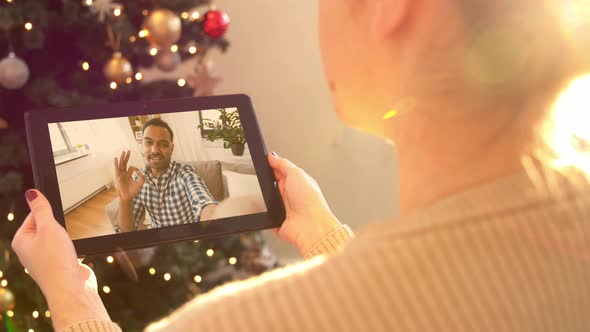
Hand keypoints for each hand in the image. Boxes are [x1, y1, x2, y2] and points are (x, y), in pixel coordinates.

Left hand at [12, 190, 110, 329]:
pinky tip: (74, 254)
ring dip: (67, 239)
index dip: (48, 214)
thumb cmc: (56, 260)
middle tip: (62, 235)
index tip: (56, 220)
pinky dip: (73, 250)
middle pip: (47, 227)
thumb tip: (31, 193)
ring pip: (58, 239)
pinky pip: (66, 251)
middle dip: (59, 227)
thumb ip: (41, 209)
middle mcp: (30, 251)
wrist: (71, 288)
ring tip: (68, 247)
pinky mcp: (59, 266)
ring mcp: (45, 260)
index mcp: (21, 241)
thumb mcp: (48, 228)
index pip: (33, 216)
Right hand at [114, 150, 144, 200]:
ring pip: (121, 164)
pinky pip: (117, 169)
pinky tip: (116, 158)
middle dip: (127, 157)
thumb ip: (142, 177)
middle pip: (125, 163)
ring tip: (123, 152)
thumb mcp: (140, 183)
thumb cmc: (133, 191)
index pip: (131, 167)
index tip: (139, 173)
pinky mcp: (118, 177)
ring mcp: (120, 175)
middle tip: (128, 150)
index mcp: (128, 174)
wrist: (128, 197)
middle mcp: (124, 173)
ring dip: (122, 158)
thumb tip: (141, 171)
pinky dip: (116, 163)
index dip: (136, 169)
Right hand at [268, 153, 341, 255]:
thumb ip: (283, 164)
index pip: (279, 170)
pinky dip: (262, 213)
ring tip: (266, 197)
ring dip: (264, 198)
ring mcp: (283, 208)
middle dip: (265, 182)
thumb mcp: (297, 174)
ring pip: (266, 199)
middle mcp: (290, 194)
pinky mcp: (277, 220)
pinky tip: (264, 211)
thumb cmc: (310, 201)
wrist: (311, 227)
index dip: (270, 166)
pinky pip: (264, 215)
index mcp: (296, 182)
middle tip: (261, 180)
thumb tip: (272, 156)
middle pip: (271, 184)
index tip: (261, 162)